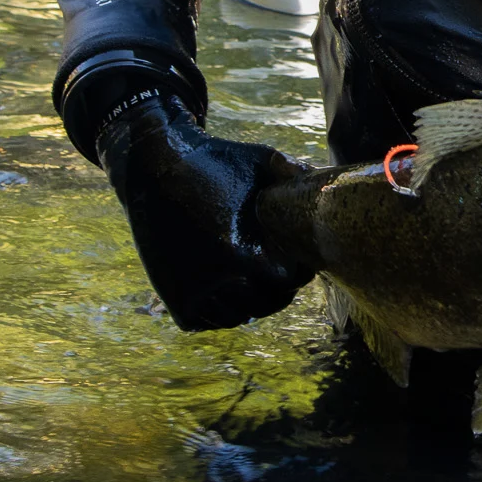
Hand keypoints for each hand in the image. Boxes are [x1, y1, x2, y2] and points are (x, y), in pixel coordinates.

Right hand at [99, 96, 314, 330]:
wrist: (153, 165)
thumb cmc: (215, 161)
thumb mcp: (262, 161)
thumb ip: (297, 175)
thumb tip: (329, 181)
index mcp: (249, 254)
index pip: (292, 279)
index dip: (298, 267)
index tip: (293, 254)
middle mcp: (222, 281)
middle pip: (269, 302)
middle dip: (277, 286)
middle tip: (274, 267)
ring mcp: (195, 293)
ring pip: (238, 316)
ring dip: (248, 301)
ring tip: (250, 279)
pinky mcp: (174, 299)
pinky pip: (206, 321)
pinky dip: (216, 310)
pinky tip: (225, 288)